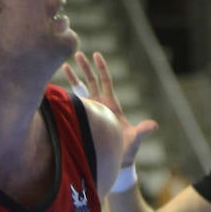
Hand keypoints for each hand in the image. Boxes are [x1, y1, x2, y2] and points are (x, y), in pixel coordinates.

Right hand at [64, 50, 157, 166]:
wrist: (116, 158)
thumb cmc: (126, 149)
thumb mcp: (135, 138)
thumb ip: (142, 131)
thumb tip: (154, 126)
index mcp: (111, 104)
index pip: (105, 81)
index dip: (101, 68)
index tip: (96, 55)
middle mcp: (101, 104)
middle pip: (91, 81)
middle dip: (85, 67)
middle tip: (77, 53)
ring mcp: (92, 110)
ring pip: (80, 90)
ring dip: (73, 78)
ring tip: (64, 65)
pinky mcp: (84, 117)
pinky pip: (74, 103)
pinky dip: (66, 95)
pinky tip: (56, 89)